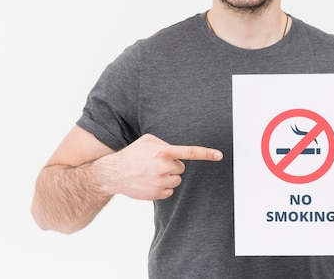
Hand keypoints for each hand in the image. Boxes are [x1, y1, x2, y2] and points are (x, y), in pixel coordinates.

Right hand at [99, 133, 222, 200]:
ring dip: (168, 177)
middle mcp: (164, 167)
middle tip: (156, 164)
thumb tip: (176, 152)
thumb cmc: (131, 154)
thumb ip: (164, 143)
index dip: (206, 153)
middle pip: (181, 168)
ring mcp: (160, 182)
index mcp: (163, 151)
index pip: (190, 152)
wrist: (114, 173)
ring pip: (176, 180)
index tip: (219, 155)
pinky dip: (162, 187)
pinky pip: (169, 191)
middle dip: (172, 166)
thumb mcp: (147, 140)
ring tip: (151, 173)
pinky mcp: (157, 194)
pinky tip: (149, 182)